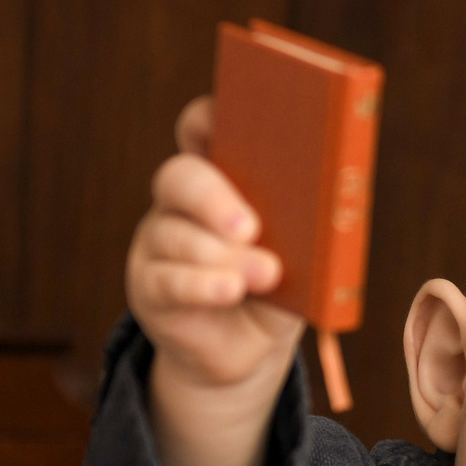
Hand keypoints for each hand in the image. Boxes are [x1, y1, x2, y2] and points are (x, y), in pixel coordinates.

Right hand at [127, 94, 298, 392]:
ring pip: (174, 233)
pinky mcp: (148, 286)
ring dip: (221, 255)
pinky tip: (230, 290)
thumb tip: (316, 220)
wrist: (246, 349)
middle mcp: (183, 200)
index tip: (229, 116)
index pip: (202, 129)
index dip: (208, 117)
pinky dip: (202, 285)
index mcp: (224, 176)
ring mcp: (159, 240)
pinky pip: (167, 280)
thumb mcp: (300, 258)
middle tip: (250, 225)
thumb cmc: (278, 290)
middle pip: (181, 176)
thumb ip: (304, 232)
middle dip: (214, 196)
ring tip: (265, 272)